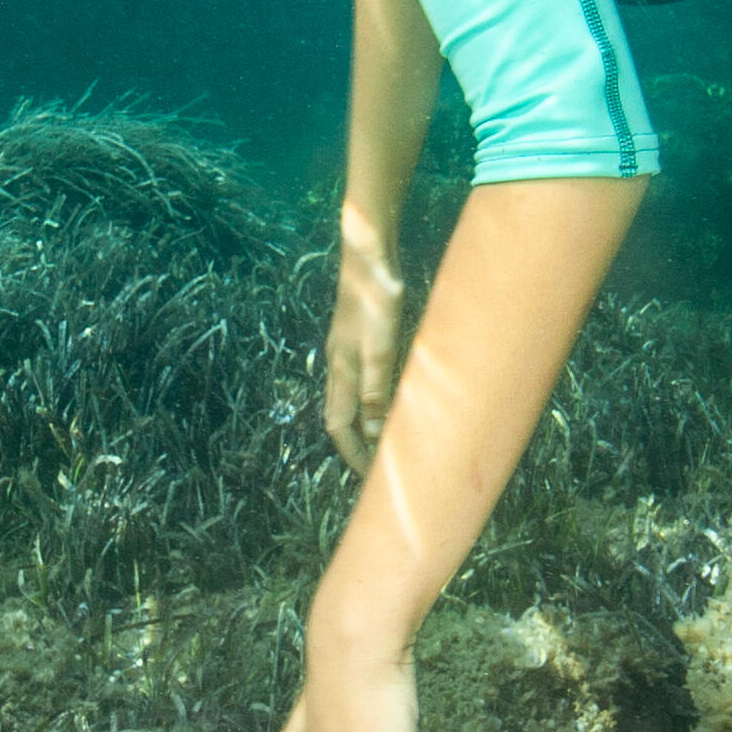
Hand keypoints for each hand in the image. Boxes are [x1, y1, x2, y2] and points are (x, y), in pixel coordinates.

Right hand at [322, 235, 412, 471]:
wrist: (369, 254)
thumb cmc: (375, 298)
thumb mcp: (380, 347)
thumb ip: (376, 388)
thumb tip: (374, 432)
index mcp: (342, 371)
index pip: (339, 425)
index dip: (352, 453)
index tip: (370, 477)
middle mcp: (340, 365)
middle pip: (342, 415)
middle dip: (357, 445)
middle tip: (380, 466)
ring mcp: (348, 351)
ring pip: (353, 399)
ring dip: (366, 424)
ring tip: (387, 442)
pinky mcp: (361, 338)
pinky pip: (364, 381)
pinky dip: (375, 400)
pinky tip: (392, 399)